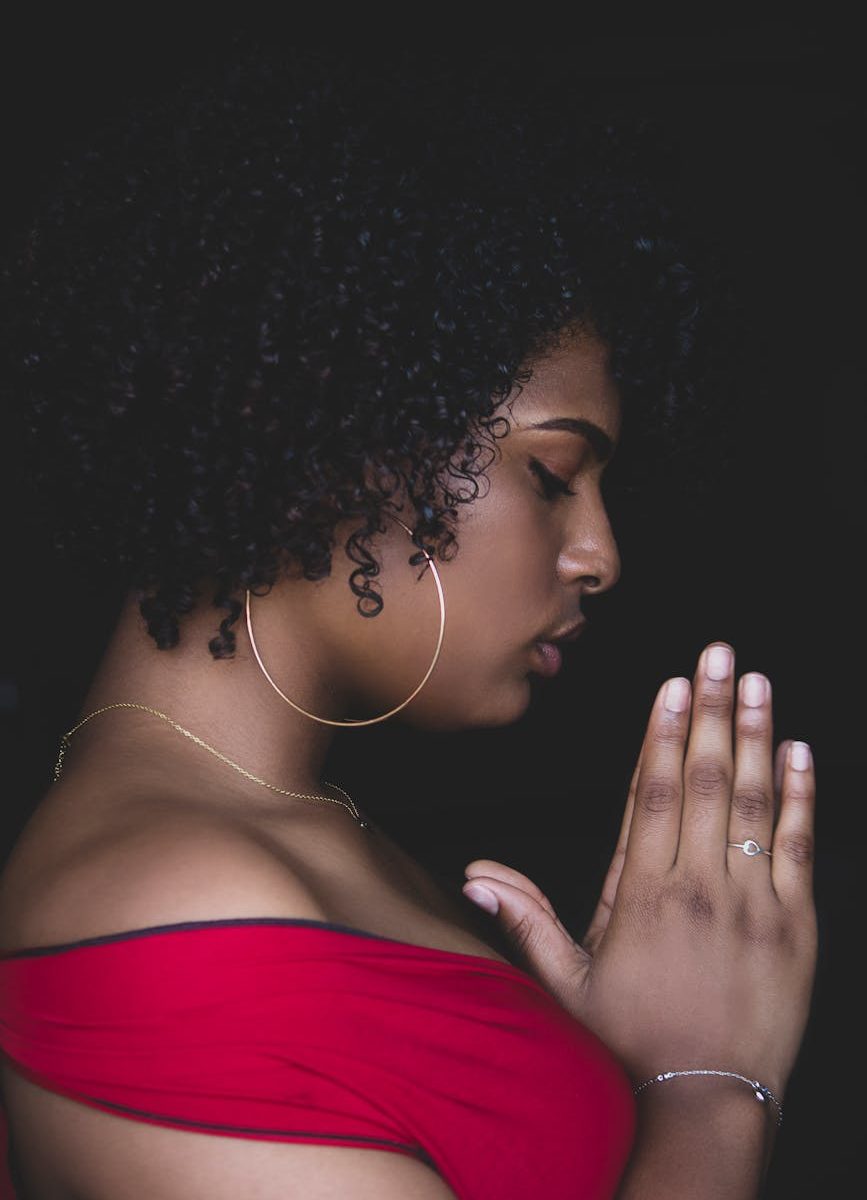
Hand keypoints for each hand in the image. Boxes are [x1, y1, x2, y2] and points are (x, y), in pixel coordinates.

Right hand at [462, 642, 816, 1096]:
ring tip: (758, 683)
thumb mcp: (566, 982)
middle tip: (719, 653)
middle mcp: (697, 886)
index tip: (673, 685)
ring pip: (753, 802)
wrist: (701, 1105)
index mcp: (643, 893)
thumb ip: (525, 918)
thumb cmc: (628, 1043)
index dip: (664, 733)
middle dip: (712, 709)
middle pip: (705, 780)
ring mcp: (751, 904)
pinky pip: (798, 848)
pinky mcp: (794, 928)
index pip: (654, 793)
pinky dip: (801, 798)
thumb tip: (475, 874)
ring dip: (757, 736)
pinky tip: (802, 754)